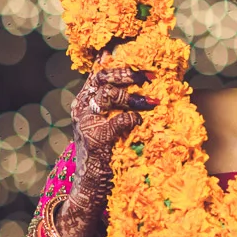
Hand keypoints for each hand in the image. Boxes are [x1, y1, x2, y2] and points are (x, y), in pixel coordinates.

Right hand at [57, 65, 153, 236]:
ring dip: (134, 96)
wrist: (89, 187)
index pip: (97, 71)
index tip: (132, 48)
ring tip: (155, 101)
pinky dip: (134, 118)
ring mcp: (85, 122)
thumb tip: (143, 80)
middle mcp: (81, 107)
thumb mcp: (106, 124)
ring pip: (108, 95)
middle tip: (151, 76)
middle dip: (128, 73)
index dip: (114, 59)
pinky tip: (142, 122)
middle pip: (102, 77)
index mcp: (84, 100)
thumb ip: (116, 104)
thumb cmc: (104, 154)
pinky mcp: (96, 139)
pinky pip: (120, 120)